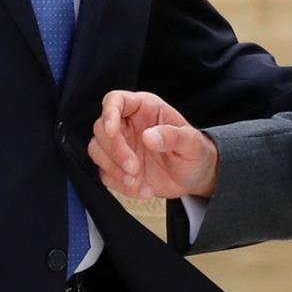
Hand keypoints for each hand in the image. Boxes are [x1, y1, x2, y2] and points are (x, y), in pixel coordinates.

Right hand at [90, 89, 217, 197]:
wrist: (195, 176)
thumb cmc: (195, 151)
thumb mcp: (192, 143)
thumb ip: (173, 136)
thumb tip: (148, 136)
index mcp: (144, 108)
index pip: (115, 100)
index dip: (109, 113)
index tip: (112, 132)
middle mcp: (128, 124)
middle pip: (101, 129)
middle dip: (115, 151)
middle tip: (135, 169)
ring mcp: (121, 146)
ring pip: (97, 151)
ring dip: (114, 170)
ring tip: (138, 182)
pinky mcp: (117, 167)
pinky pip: (106, 174)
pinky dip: (121, 185)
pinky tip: (143, 190)